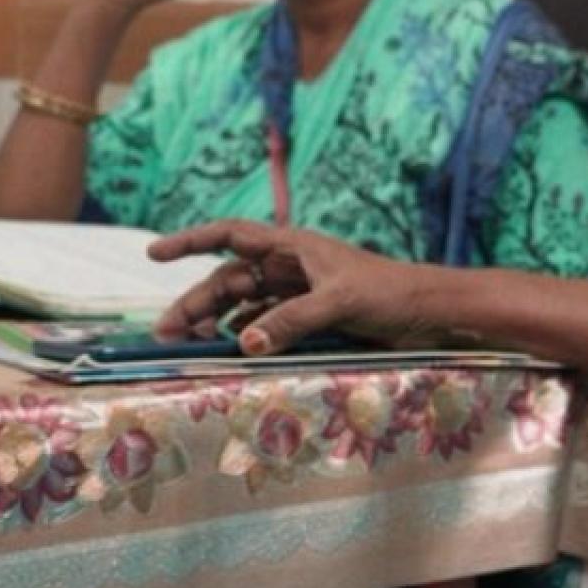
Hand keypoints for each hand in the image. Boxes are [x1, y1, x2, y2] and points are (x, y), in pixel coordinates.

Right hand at [147, 220, 444, 353]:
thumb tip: (245, 343)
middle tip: (166, 334)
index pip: (230, 235)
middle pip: (229, 280)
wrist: (432, 311)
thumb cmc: (391, 293)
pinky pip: (267, 324)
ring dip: (217, 324)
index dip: (191, 241)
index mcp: (293, 246)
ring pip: (244, 306)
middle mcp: (290, 266)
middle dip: (196, 303)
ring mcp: (299, 293)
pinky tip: (232, 352)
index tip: (155, 254)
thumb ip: (292, 321)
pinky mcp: (311, 318)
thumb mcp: (340, 302)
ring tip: (192, 348)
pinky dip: (247, 336)